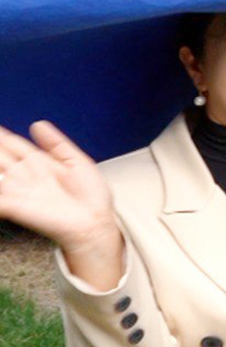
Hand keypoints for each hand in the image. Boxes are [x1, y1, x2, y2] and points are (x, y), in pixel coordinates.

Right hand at [0, 121, 117, 251]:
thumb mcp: (77, 162)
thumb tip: (38, 123)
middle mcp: (24, 175)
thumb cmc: (90, 198)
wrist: (95, 223)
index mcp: (38, 162)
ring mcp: (17, 190)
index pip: (12, 143)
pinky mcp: (13, 207)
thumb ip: (57, 144)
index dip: (2, 135)